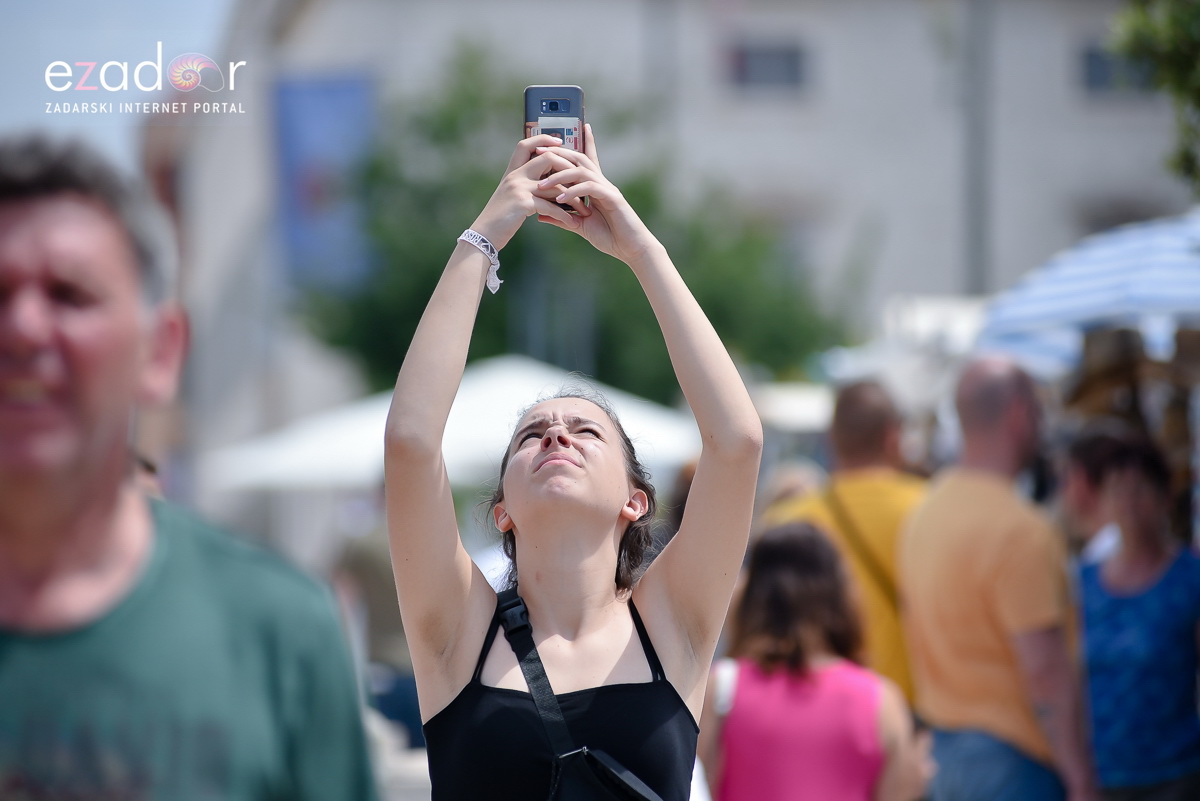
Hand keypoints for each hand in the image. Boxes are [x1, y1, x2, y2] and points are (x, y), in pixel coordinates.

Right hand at [469, 134, 579, 249]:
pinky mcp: (522, 203)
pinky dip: (564, 215)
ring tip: (585, 209)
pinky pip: (550, 206)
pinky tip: (572, 222)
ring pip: (554, 186)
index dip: (543, 139)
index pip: (526, 145)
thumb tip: (547, 183)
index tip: (560, 142)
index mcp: (512, 172)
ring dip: (573, 199)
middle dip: (568, 168)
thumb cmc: (501, 217)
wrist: (484, 234)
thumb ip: (525, 186)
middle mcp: (515, 176)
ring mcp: (518, 188)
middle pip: (547, 158)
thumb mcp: (511, 196)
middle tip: (583, 180)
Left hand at [529, 124, 660, 264]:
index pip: (584, 159)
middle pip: (579, 158)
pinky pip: (590, 188)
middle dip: (558, 153)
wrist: (631, 249)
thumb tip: (540, 215)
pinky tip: (560, 199)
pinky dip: (574, 192)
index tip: (559, 136)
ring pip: (582, 171)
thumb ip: (562, 218)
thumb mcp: (580, 226)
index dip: (573, 144)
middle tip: (538, 151)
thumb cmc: (609, 237)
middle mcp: (602, 183)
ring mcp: (607, 189)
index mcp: (595, 186)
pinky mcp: (612, 198)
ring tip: (542, 185)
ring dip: (560, 175)